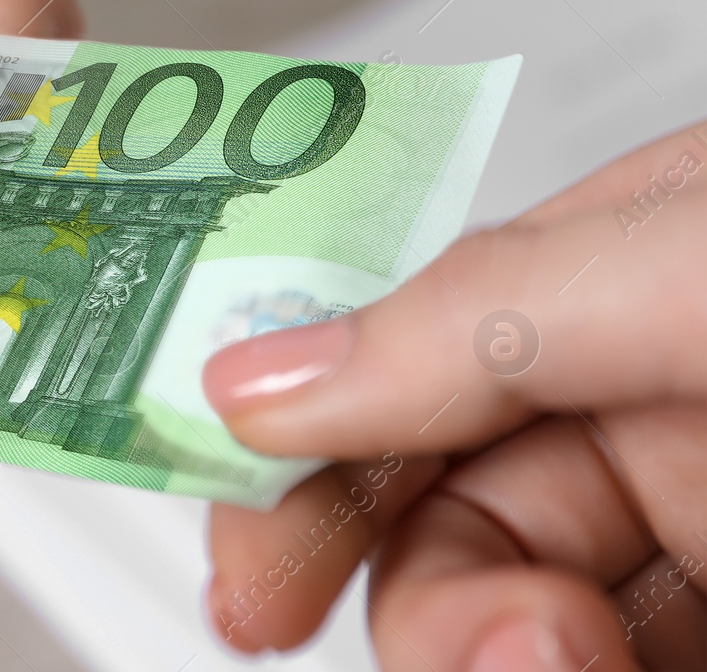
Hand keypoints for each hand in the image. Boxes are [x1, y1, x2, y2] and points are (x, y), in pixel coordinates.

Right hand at [201, 123, 705, 671]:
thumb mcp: (691, 274)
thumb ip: (475, 312)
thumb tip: (258, 374)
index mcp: (608, 278)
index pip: (389, 358)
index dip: (292, 449)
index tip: (244, 563)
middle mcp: (640, 404)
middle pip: (433, 516)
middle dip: (424, 595)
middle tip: (466, 652)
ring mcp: (693, 536)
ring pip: (504, 622)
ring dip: (483, 656)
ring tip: (561, 663)